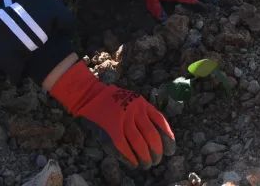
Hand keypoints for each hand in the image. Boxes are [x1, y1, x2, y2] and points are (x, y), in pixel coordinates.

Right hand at [49, 60, 172, 167]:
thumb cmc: (113, 101)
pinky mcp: (110, 129)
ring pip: (139, 143)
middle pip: (151, 135)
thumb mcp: (132, 101)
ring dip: (144, 157)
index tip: (170, 150)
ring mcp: (122, 120)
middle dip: (156, 151)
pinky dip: (130, 158)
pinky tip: (133, 163)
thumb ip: (144, 114)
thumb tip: (158, 139)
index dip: (168, 138)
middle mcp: (134, 110)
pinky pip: (123, 147)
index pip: (160, 122)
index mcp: (142, 103)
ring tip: (146, 164)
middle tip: (156, 160)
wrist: (89, 95)